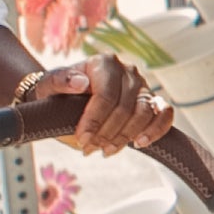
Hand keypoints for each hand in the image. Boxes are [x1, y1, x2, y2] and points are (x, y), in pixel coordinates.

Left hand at [21, 55, 174, 153]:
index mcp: (104, 63)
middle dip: (107, 132)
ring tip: (107, 150)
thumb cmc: (59, 93)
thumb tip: (80, 83)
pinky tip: (139, 143)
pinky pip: (165, 113)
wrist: (68, 99)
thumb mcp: (49, 86)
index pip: (106, 94)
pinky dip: (157, 129)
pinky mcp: (152, 101)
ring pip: (145, 112)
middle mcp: (127, 71)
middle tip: (90, 149)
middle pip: (126, 107)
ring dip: (127, 136)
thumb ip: (59, 81)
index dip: (95, 119)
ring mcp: (142, 86)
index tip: (82, 139)